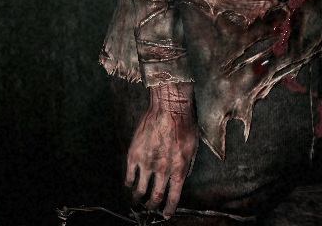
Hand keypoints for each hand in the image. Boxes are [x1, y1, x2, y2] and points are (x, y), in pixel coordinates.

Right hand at [126, 83, 196, 217]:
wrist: (169, 107)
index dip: (168, 209)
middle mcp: (162, 170)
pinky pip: (129, 175)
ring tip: (136, 202)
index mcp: (179, 170)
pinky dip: (129, 183)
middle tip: (149, 209)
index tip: (165, 215)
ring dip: (137, 199)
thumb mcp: (193, 148)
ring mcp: (146, 163)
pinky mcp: (134, 154)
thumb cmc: (185, 124)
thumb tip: (183, 179)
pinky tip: (129, 185)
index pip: (173, 198)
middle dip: (152, 206)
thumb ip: (188, 166)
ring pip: (139, 190)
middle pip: (154, 197)